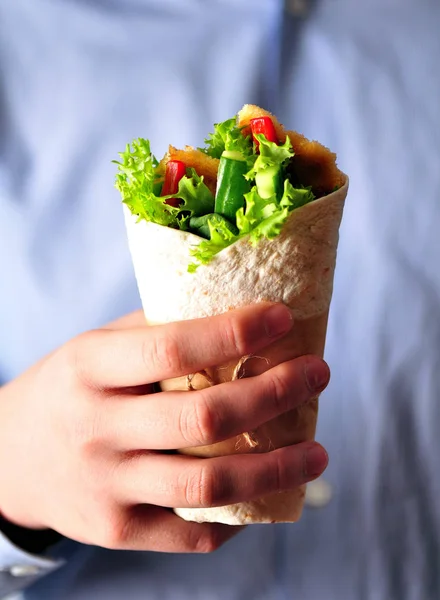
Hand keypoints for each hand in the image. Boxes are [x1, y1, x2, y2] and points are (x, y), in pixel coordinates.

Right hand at [0, 303, 329, 552]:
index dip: (235, 333)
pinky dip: (240, 516)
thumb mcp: (95, 347)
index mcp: (89, 368)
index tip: (282, 318)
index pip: (172, 348)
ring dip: (277, 468)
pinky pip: (192, 532)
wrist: (8, 459)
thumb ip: (156, 332)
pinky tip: (266, 494)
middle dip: (274, 393)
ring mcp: (106, 488)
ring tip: (318, 452)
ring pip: (208, 487)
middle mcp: (96, 429)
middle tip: (318, 373)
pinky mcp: (117, 531)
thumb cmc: (69, 389)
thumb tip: (237, 313)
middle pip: (204, 419)